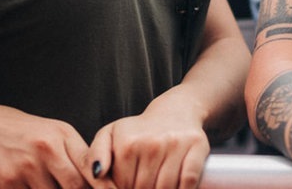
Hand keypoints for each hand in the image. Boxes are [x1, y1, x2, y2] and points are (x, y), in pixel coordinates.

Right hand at [0, 103, 88, 188]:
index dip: (101, 184)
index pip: (90, 166)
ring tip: (48, 185)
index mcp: (64, 135)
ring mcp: (28, 166)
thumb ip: (73, 153)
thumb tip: (95, 176)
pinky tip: (30, 187)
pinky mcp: (8, 182)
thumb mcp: (53, 132)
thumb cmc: (22, 131)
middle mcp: (49, 148)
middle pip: (75, 186)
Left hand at [86, 105, 209, 188]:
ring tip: (156, 185)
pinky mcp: (197, 146)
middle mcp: (152, 143)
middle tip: (143, 184)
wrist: (176, 110)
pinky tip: (176, 187)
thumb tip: (97, 173)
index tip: (128, 184)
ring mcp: (176, 144)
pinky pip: (188, 181)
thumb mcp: (111, 135)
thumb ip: (95, 154)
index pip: (121, 187)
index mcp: (128, 144)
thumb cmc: (139, 130)